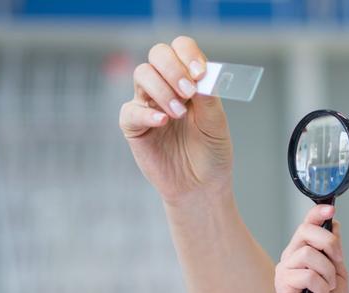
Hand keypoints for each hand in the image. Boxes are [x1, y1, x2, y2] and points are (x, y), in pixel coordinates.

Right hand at [119, 36, 232, 205]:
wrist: (201, 187)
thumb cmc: (211, 153)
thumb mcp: (217, 126)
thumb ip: (210, 100)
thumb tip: (203, 77)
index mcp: (189, 80)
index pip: (181, 49)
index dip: (188, 54)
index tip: (200, 73)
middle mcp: (166, 86)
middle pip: (158, 54)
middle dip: (173, 68)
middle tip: (189, 92)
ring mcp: (147, 104)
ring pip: (143, 75)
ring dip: (163, 90)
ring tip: (180, 114)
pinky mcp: (133, 126)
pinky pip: (131, 110)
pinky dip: (147, 113)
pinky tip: (164, 122)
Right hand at [275, 205, 348, 292]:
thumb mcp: (338, 272)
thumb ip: (335, 250)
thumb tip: (333, 223)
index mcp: (305, 250)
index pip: (308, 223)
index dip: (317, 213)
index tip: (330, 208)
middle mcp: (292, 256)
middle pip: (306, 231)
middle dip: (329, 244)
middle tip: (337, 262)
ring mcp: (285, 269)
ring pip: (309, 253)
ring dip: (327, 272)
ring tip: (328, 288)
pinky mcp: (282, 284)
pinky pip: (306, 274)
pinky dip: (320, 286)